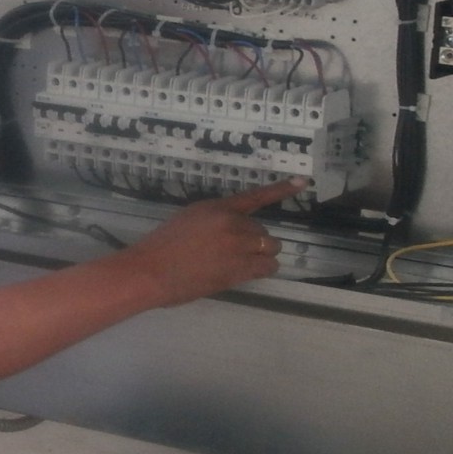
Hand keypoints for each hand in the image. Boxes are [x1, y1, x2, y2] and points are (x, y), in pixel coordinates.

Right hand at [115, 180, 298, 305]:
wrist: (150, 272)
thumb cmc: (161, 247)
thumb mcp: (188, 220)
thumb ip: (214, 220)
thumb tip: (231, 230)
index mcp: (217, 207)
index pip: (256, 196)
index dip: (281, 189)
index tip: (302, 181)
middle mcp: (232, 224)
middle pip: (262, 230)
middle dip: (255, 240)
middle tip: (236, 251)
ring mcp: (237, 247)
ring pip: (269, 248)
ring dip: (262, 254)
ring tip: (245, 262)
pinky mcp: (238, 270)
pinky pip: (266, 267)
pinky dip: (263, 269)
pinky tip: (253, 271)